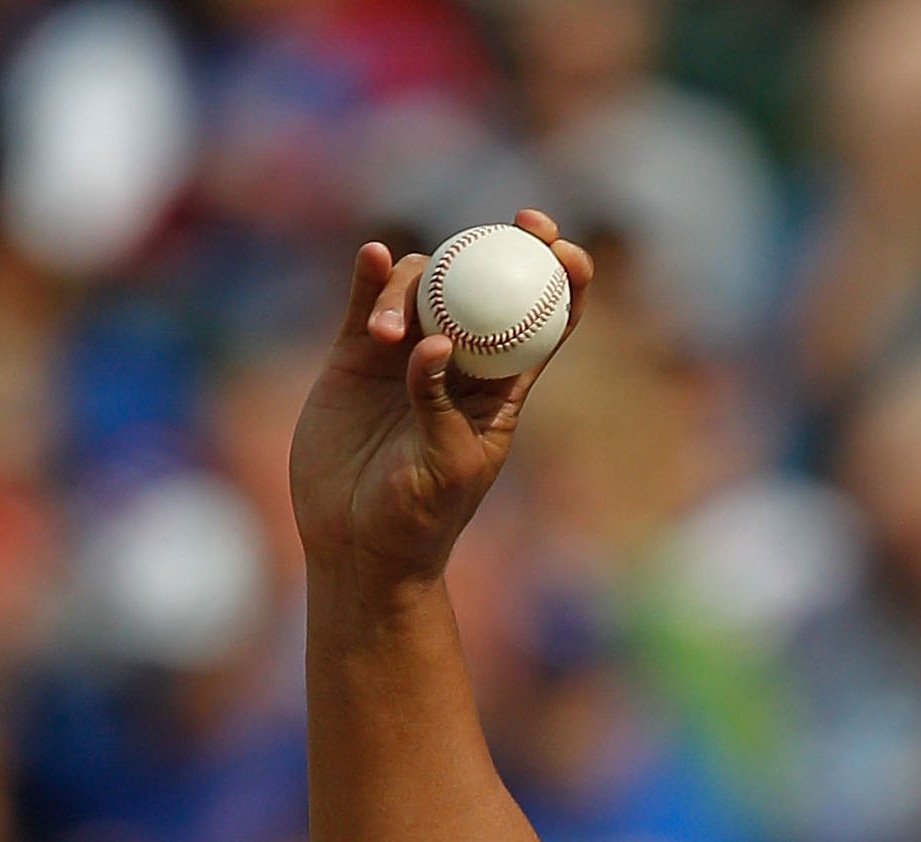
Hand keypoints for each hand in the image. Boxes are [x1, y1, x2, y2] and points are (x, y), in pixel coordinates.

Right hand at [289, 210, 591, 584]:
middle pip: (487, 288)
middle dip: (508, 247)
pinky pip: (366, 301)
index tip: (565, 250)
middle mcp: (457, 363)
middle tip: (521, 223)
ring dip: (411, 290)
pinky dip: (371, 275)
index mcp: (500, 392)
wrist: (357, 539)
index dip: (562, 283)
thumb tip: (437, 344)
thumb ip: (441, 405)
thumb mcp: (445, 467)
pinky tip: (374, 256)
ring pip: (424, 288)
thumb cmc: (418, 517)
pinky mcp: (355, 356)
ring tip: (385, 339)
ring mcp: (405, 354)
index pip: (543, 326)